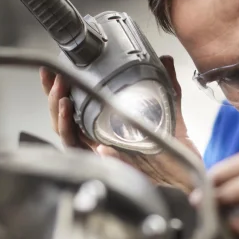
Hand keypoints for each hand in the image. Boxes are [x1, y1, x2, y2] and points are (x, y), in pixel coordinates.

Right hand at [40, 55, 200, 191]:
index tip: (57, 70)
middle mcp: (100, 140)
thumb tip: (165, 59)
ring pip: (64, 131)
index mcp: (111, 127)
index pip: (78, 104)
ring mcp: (99, 152)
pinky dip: (68, 130)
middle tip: (53, 75)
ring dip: (57, 109)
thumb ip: (167, 85)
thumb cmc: (175, 154)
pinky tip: (68, 112)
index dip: (64, 87)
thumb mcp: (171, 111)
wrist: (185, 179)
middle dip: (53, 93)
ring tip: (61, 91)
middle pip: (64, 117)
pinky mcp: (102, 164)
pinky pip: (76, 149)